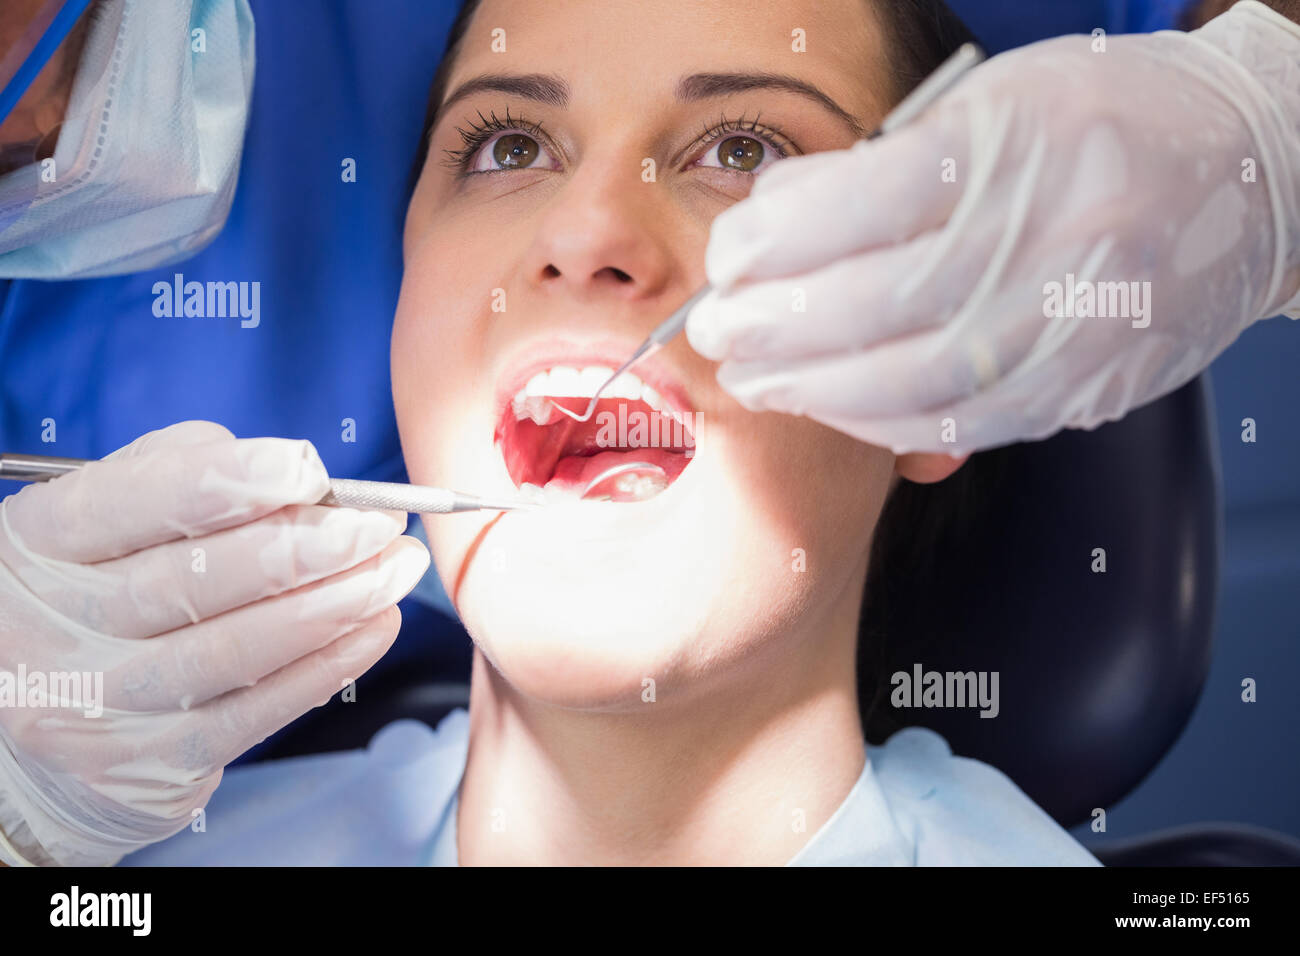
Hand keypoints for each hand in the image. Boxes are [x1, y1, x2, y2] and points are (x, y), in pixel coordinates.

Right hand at [0, 421, 429, 865]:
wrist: (31, 732)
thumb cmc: (92, 597)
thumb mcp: (98, 524)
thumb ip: (176, 474)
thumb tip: (286, 470)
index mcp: (37, 547)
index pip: (132, 503)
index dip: (228, 482)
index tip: (308, 468)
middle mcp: (57, 629)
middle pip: (195, 580)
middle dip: (307, 546)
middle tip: (378, 524)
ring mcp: (104, 704)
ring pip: (235, 649)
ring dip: (336, 604)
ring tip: (395, 570)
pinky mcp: (154, 762)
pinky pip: (256, 712)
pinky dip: (328, 666)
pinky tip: (375, 627)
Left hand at [687, 3, 1299, 453]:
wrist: (1238, 175)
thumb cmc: (1099, 124)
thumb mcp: (994, 106)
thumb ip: (884, 166)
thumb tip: (773, 224)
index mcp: (1029, 146)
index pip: (872, 205)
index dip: (780, 243)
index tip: (727, 261)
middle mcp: (1063, 239)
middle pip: (884, 306)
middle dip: (779, 329)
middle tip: (718, 333)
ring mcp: (1083, 324)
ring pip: (920, 384)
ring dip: (818, 392)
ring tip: (757, 380)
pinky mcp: (1089, 386)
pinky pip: (966, 424)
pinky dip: (885, 424)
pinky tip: (835, 407)